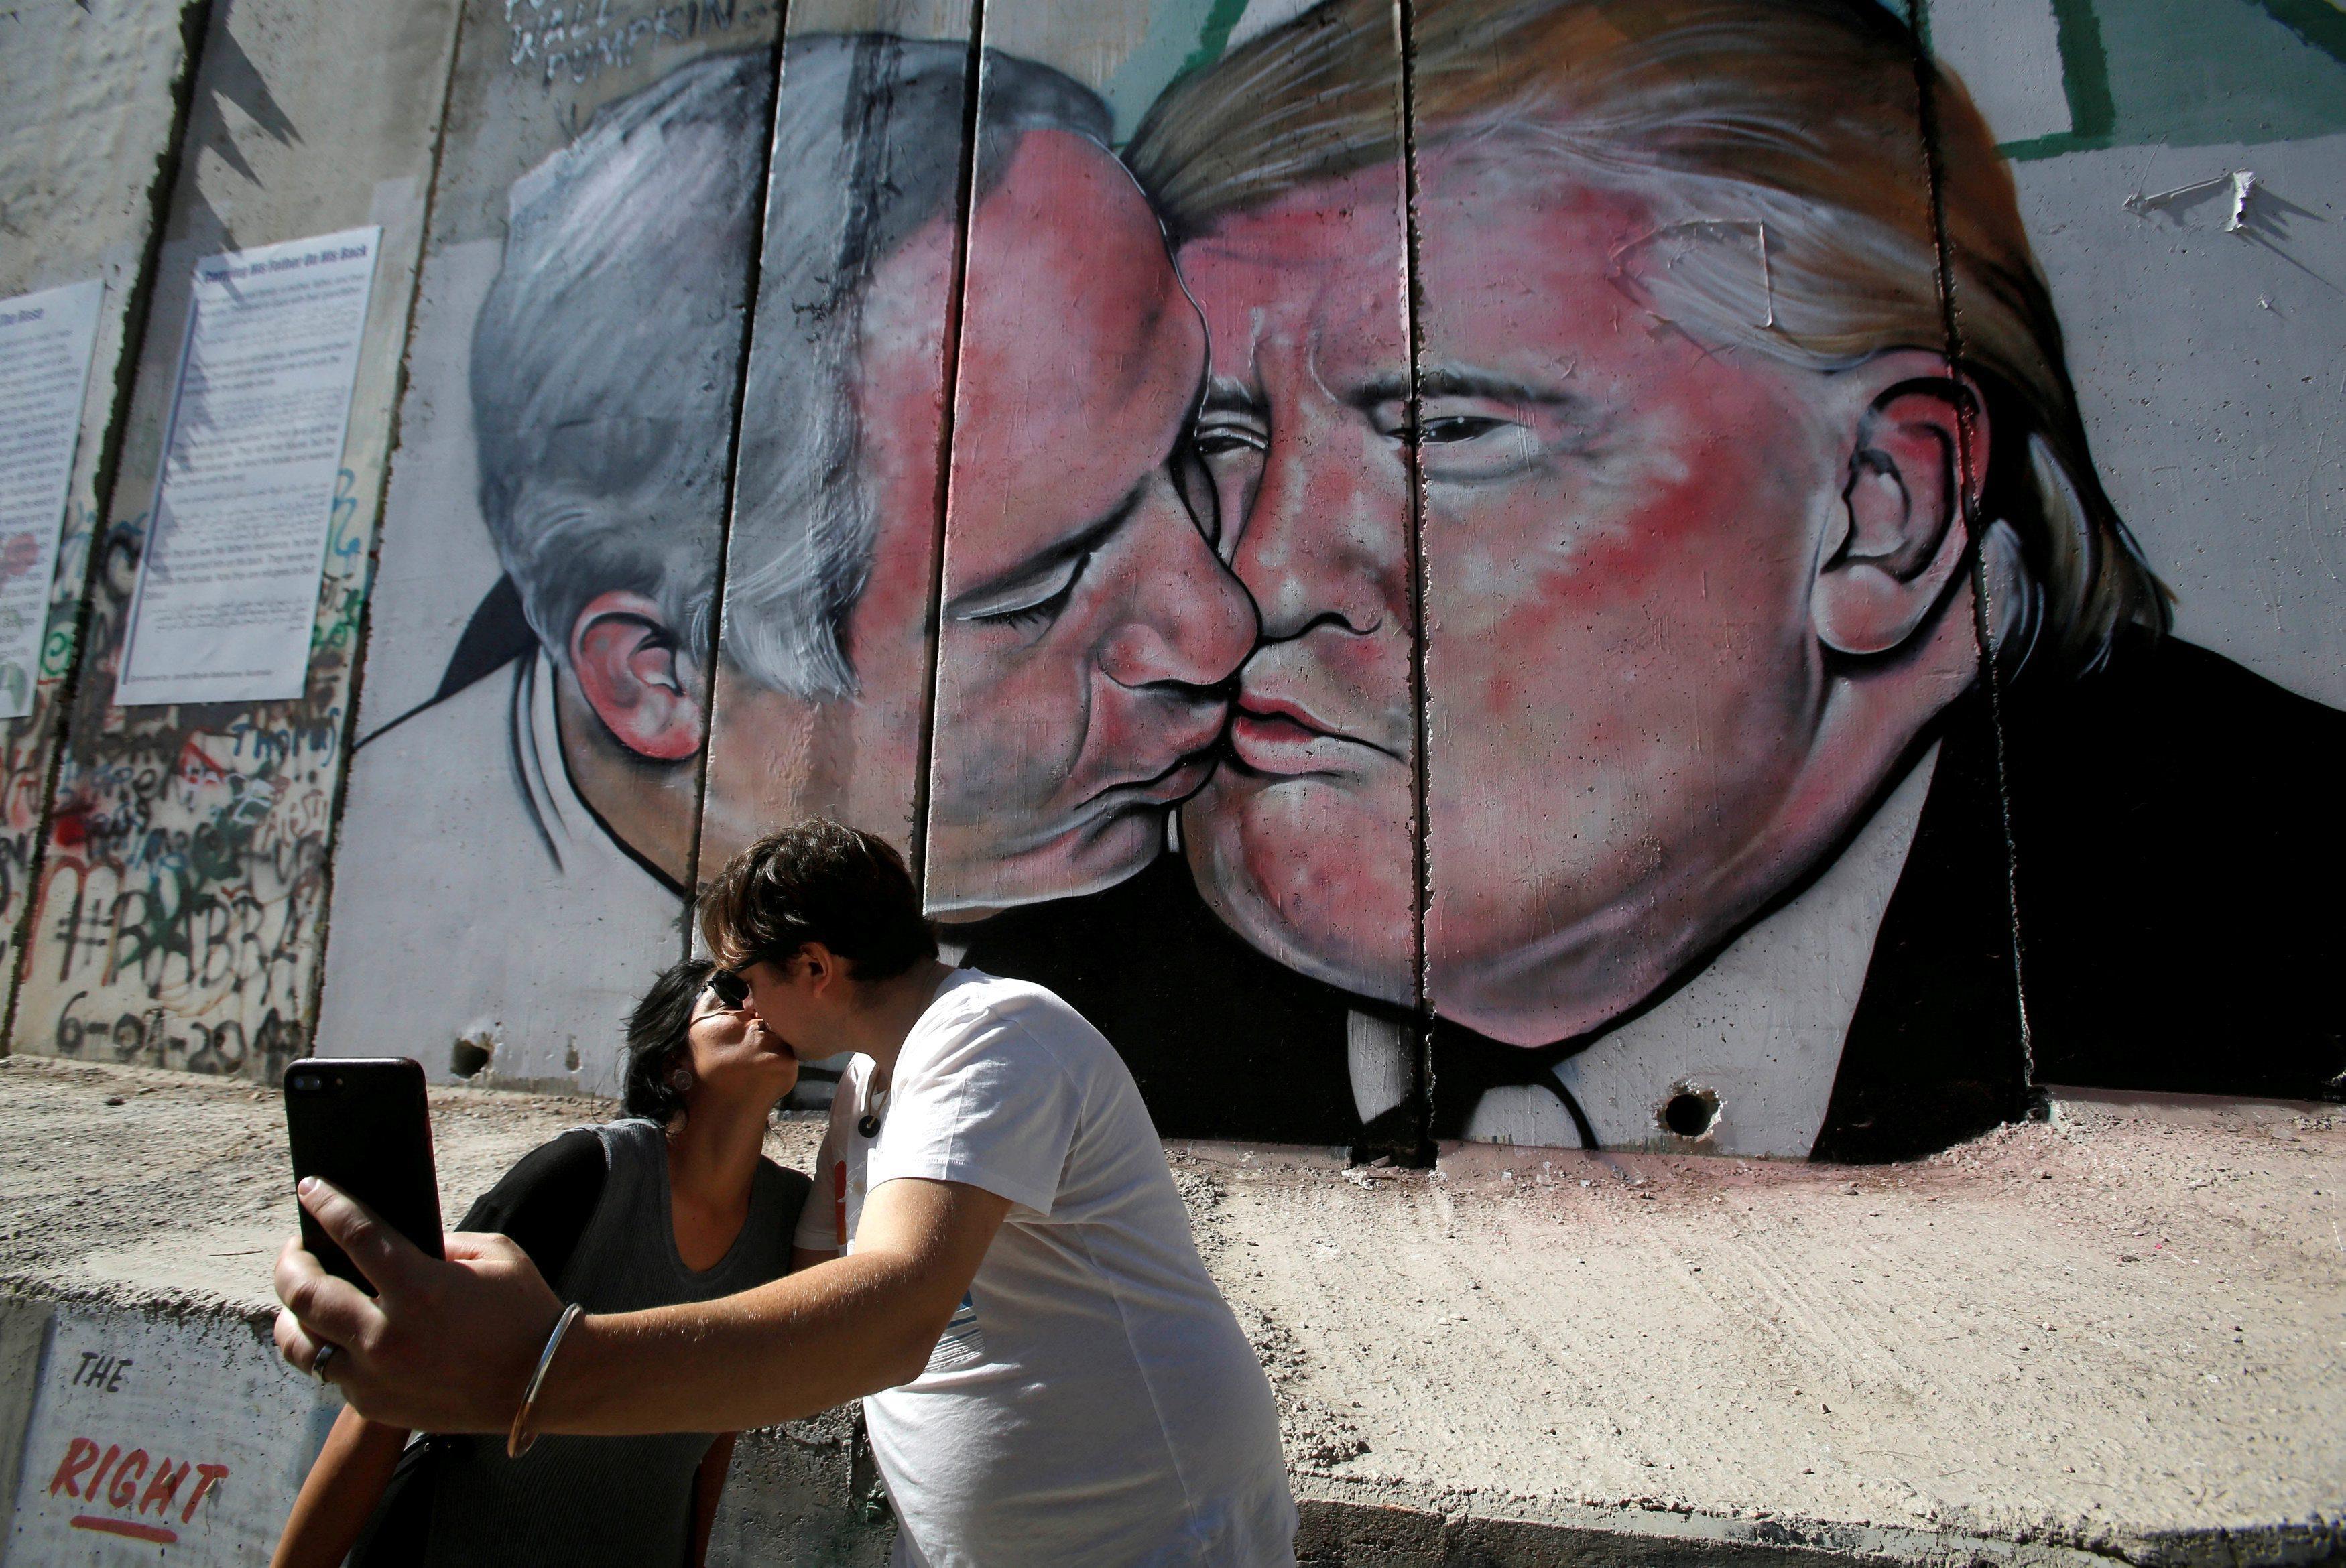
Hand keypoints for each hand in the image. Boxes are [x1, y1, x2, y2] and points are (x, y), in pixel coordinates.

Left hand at [274, 1177, 562, 1432]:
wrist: (542, 1384)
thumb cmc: (525, 1312)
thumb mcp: (495, 1255)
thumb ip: (442, 1243)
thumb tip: (397, 1241)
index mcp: (420, 1287)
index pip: (354, 1233)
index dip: (326, 1205)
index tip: (309, 1189)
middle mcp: (387, 1334)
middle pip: (304, 1292)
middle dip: (290, 1262)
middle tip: (296, 1248)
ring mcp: (375, 1375)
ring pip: (299, 1342)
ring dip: (291, 1313)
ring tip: (300, 1296)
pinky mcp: (374, 1404)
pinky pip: (328, 1373)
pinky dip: (324, 1347)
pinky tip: (332, 1333)